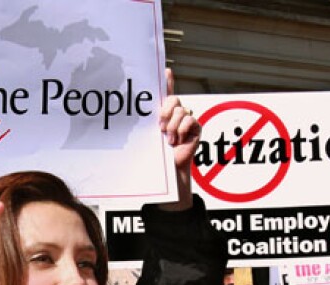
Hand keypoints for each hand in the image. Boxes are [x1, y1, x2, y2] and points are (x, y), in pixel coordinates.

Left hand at [158, 69, 200, 210]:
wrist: (168, 170)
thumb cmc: (156, 153)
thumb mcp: (148, 134)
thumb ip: (147, 120)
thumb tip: (134, 112)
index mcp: (163, 113)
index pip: (165, 92)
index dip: (167, 80)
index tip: (165, 69)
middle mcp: (176, 114)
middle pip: (173, 99)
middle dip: (166, 111)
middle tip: (160, 126)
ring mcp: (187, 120)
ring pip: (181, 110)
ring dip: (172, 126)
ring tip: (168, 139)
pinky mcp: (196, 127)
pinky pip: (190, 119)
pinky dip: (181, 130)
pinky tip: (177, 141)